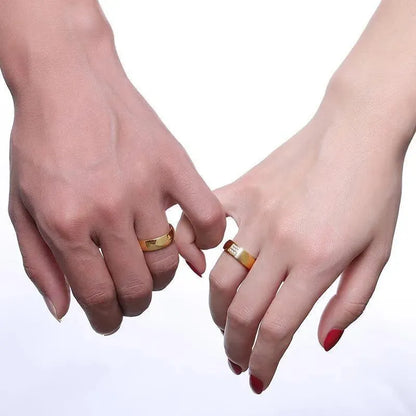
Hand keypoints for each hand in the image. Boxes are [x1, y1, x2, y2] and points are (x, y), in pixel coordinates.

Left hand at [5, 2, 224, 333]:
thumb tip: (64, 310)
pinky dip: (208, 239)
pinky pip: (208, 217)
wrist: (69, 80)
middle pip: (138, 287)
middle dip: (133, 303)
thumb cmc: (43, 139)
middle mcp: (108, 210)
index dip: (106, 318)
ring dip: (160, 276)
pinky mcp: (174, 166)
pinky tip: (192, 240)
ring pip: (168, 262)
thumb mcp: (21, 205)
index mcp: (66, 222)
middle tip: (130, 296)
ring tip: (149, 263)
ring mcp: (145, 187)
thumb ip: (39, 264)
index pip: (96, 295)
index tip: (110, 319)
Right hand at [178, 71, 414, 391]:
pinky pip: (200, 221)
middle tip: (237, 358)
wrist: (355, 129)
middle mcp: (280, 241)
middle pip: (242, 312)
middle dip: (236, 346)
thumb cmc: (373, 187)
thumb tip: (322, 340)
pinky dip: (190, 248)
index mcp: (318, 260)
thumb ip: (351, 302)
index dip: (263, 363)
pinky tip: (198, 265)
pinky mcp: (242, 191)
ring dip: (219, 312)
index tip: (257, 377)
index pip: (278, 330)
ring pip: (219, 278)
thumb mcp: (379, 252)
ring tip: (226, 322)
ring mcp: (256, 214)